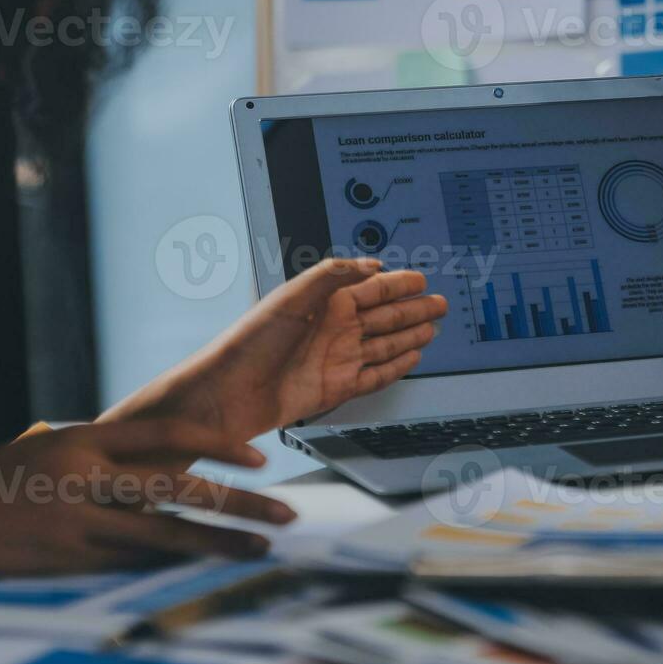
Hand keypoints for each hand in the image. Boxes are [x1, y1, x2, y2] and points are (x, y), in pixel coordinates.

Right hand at [0, 419, 294, 596]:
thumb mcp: (35, 451)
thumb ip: (87, 452)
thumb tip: (135, 451)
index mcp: (80, 441)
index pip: (166, 434)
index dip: (217, 443)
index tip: (259, 456)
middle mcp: (84, 477)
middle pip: (178, 486)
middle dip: (239, 501)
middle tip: (287, 510)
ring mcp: (77, 523)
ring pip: (166, 532)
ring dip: (221, 542)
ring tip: (264, 548)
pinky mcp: (67, 563)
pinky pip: (134, 564)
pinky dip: (174, 567)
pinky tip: (209, 572)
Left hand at [105, 258, 447, 442]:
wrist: (224, 398)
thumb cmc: (245, 346)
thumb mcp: (289, 298)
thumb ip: (331, 276)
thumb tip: (369, 265)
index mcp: (322, 303)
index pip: (370, 288)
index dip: (398, 284)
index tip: (420, 278)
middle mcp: (332, 330)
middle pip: (384, 316)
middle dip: (413, 309)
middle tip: (438, 303)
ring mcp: (335, 360)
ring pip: (385, 344)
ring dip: (410, 335)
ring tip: (432, 327)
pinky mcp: (336, 389)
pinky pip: (375, 375)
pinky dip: (396, 367)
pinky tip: (410, 359)